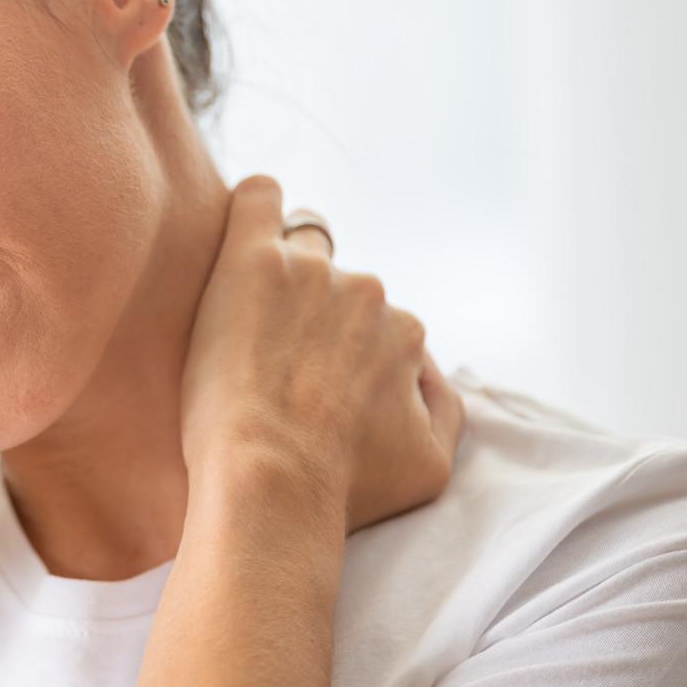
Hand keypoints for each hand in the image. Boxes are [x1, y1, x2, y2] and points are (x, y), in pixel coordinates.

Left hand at [179, 174, 466, 534]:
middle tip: (268, 356)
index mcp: (406, 332)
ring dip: (278, 271)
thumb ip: (442, 407)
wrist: (269, 481)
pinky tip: (243, 218)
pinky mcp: (250, 260)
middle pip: (334, 283)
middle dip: (308, 311)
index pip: (374, 322)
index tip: (307, 378)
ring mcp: (308, 271)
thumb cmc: (343, 487)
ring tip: (244, 314)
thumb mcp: (430, 465)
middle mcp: (365, 292)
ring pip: (296, 248)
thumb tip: (425, 369)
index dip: (338, 348)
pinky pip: (256, 199)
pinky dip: (253, 203)